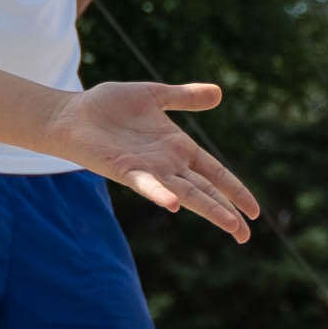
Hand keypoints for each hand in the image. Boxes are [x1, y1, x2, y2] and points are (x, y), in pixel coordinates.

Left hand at [46, 78, 257, 239]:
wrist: (73, 113)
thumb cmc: (109, 106)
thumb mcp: (155, 96)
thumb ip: (185, 98)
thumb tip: (218, 93)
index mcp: (178, 148)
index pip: (215, 173)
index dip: (235, 190)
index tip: (254, 211)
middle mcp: (168, 164)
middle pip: (205, 191)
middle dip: (227, 212)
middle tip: (246, 236)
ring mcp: (149, 169)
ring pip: (185, 194)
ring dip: (207, 209)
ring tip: (230, 226)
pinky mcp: (126, 170)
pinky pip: (146, 185)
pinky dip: (159, 194)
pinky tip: (173, 205)